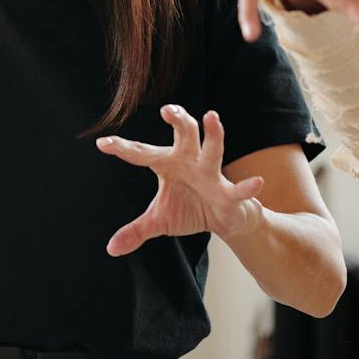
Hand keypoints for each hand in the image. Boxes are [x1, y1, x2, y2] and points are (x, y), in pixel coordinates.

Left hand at [96, 107, 264, 255]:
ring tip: (211, 116)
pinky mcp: (229, 193)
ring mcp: (211, 175)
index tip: (102, 144)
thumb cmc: (190, 210)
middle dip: (178, 121)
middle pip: (184, 136)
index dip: (123, 148)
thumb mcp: (159, 222)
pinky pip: (239, 189)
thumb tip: (111, 249)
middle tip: (167, 109)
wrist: (224, 220)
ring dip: (213, 135)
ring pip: (212, 151)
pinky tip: (257, 183)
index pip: (143, 153)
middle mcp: (190, 163)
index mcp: (168, 165)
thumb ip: (136, 232)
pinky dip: (247, 187)